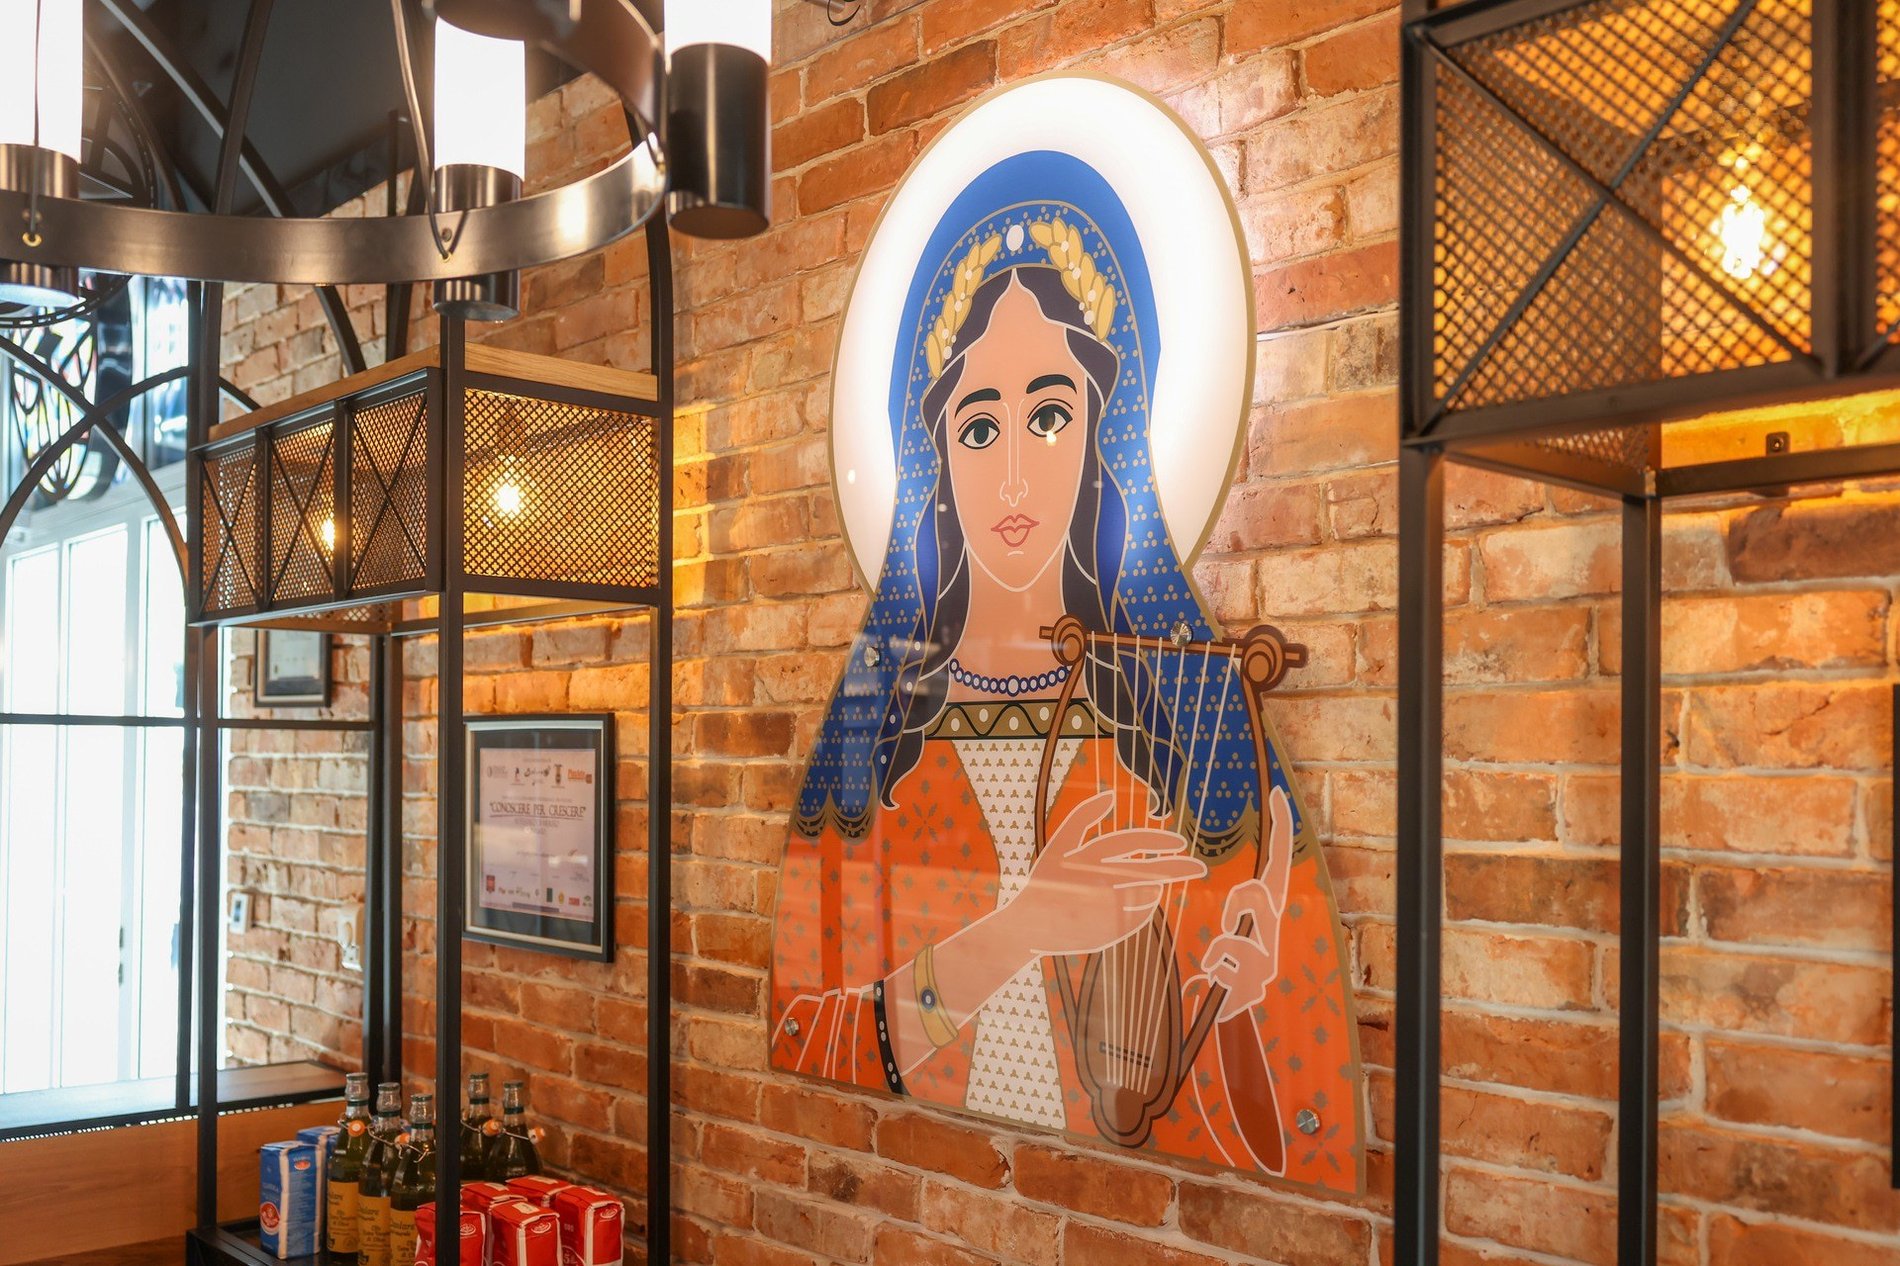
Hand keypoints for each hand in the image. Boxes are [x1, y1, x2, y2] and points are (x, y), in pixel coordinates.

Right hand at [1003, 791, 1206, 958]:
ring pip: (1146, 895)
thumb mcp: (1057, 847)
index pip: (1131, 843)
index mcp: (1088, 858)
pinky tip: (1128, 905)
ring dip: (1152, 889)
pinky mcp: (1111, 931)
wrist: (1028, 929)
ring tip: (1145, 888)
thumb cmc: (1044, 884)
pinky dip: (1140, 908)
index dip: (1158, 841)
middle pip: (1149, 871)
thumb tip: (1109, 794)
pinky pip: (1138, 916)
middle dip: (1178, 868)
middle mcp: (1099, 883)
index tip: (1179, 842)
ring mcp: (1106, 910)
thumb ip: (1081, 818)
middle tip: (1199, 867)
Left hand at [1203, 785, 1293, 1021]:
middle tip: (1232, 923)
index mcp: (1268, 917)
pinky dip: (1213, 974)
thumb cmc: (1227, 971)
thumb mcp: (1230, 936)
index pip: (1278, 866)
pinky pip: (1222, 963)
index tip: (1277, 793)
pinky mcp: (1256, 985)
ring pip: (1235, 937)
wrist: (1233, 1018)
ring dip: (1219, 953)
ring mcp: (1269, 961)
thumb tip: (1242, 897)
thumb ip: (1237, 917)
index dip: (1282, 830)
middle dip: (1242, 904)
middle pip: (1260, 896)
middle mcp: (1275, 934)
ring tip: (1219, 970)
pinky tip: (1218, 986)